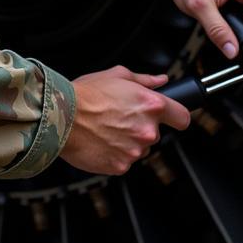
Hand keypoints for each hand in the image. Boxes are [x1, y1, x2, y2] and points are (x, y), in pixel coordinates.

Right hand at [60, 65, 190, 174]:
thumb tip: (161, 81)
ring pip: (138, 148)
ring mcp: (135, 151)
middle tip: (119, 118)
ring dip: (128, 141)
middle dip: (141, 127)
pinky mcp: (121, 167)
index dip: (177, 116)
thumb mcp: (117, 75)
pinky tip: (100, 141)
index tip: (171, 117)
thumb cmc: (86, 94)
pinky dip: (114, 153)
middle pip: (155, 133)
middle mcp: (147, 130)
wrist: (60, 116)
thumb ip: (144, 80)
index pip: (182, 117)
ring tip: (105, 129)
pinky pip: (123, 161)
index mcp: (151, 105)